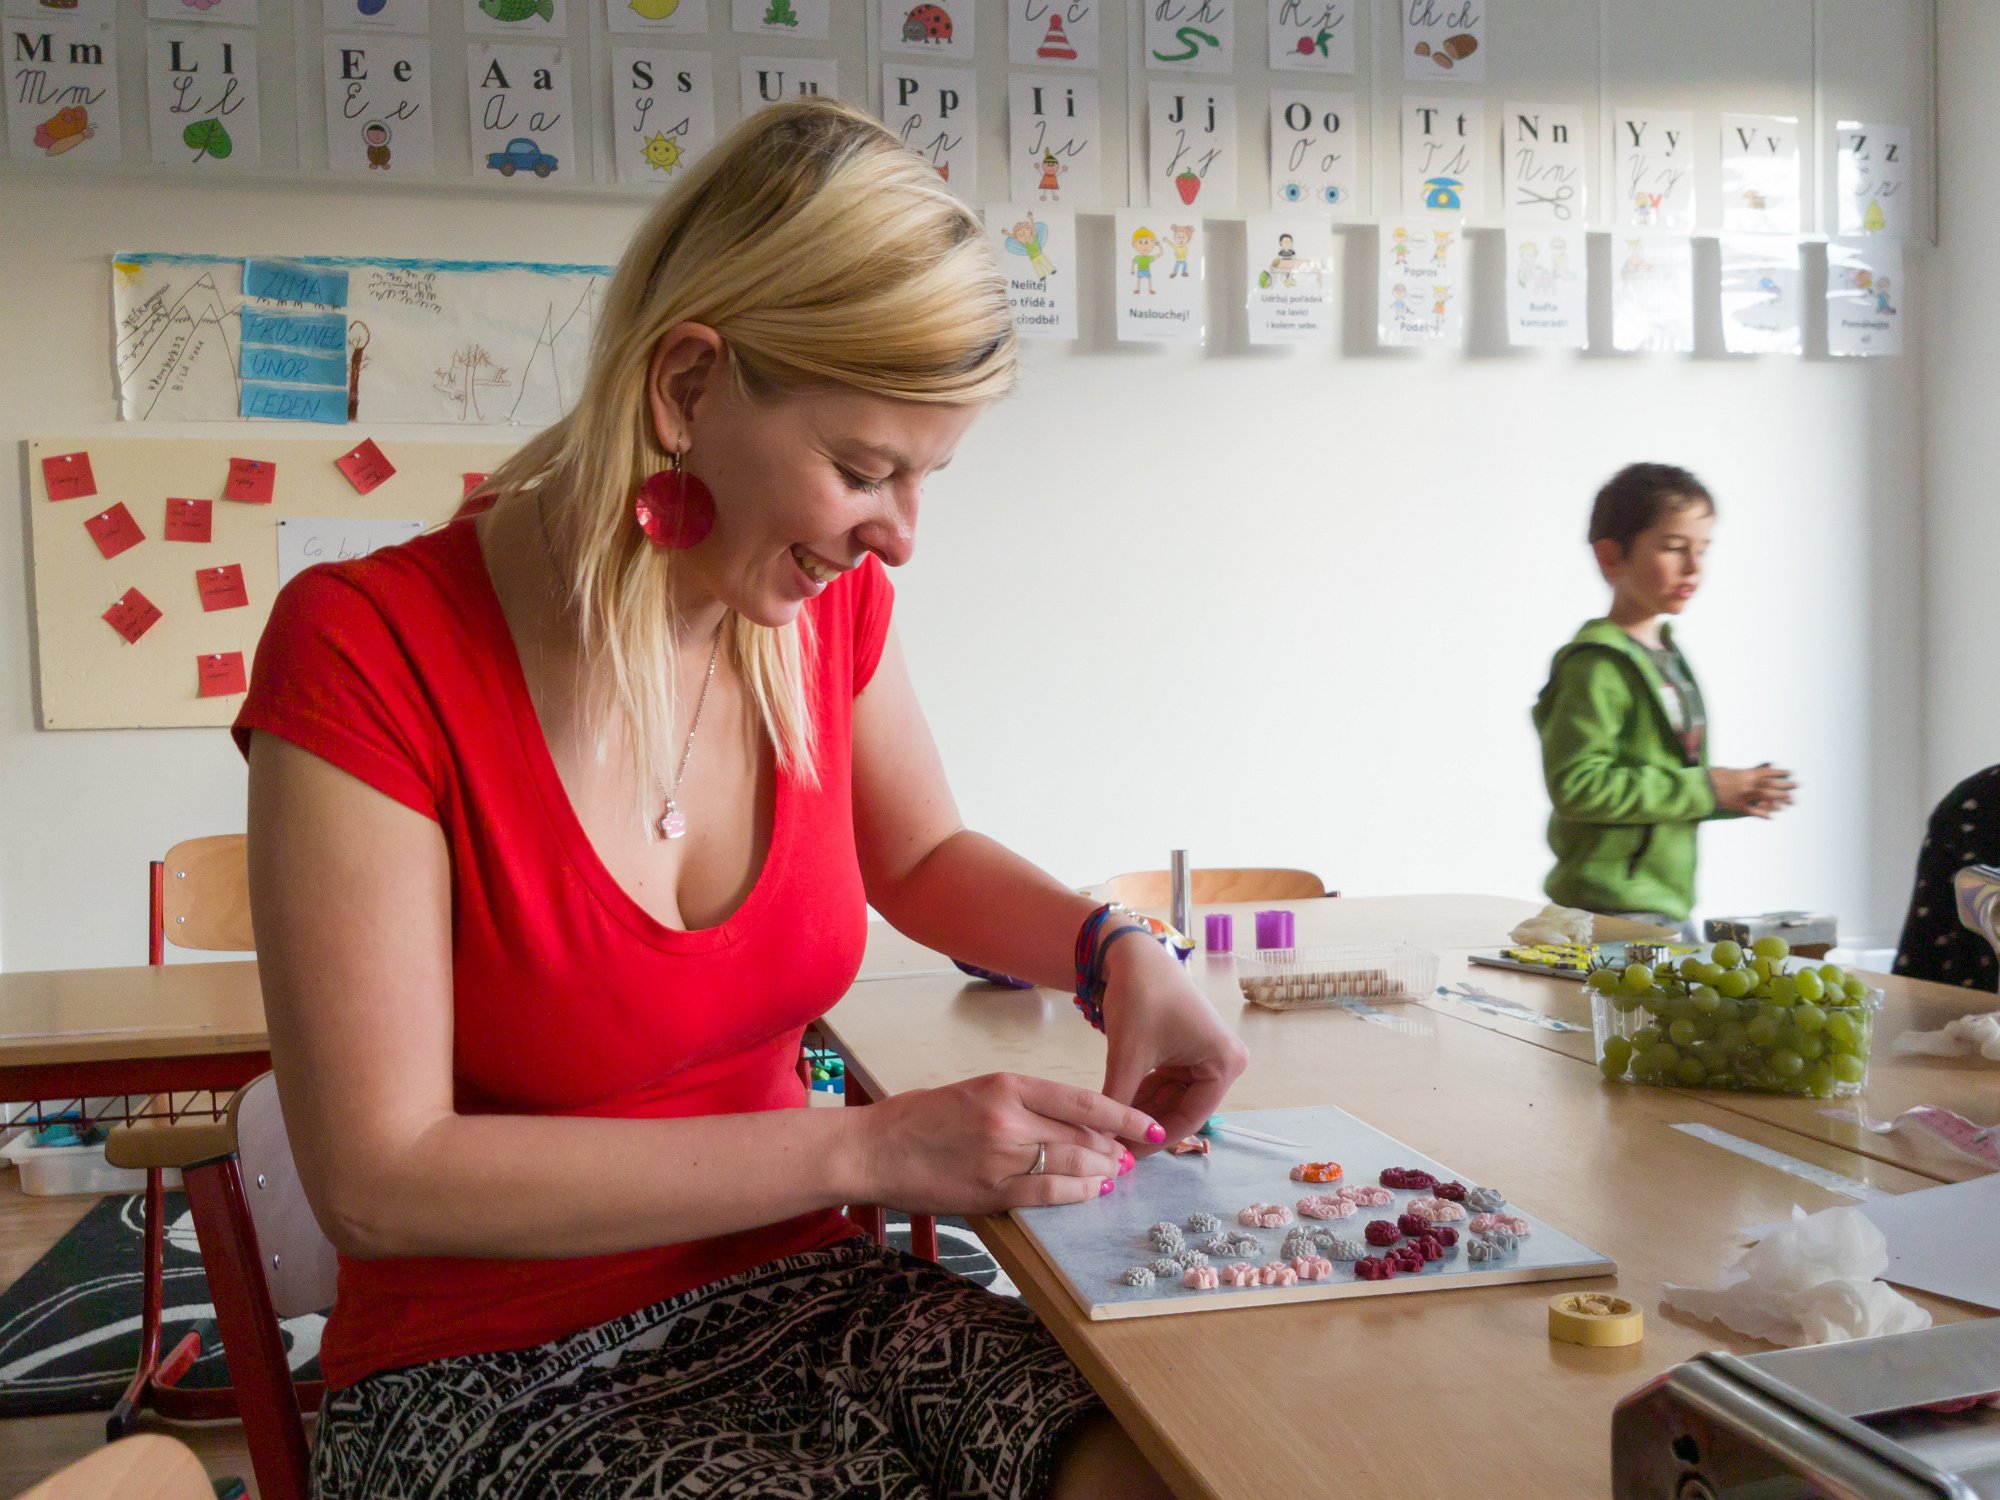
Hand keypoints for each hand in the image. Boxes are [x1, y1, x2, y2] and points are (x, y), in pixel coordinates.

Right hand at [853, 1072, 1157, 1215]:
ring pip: (1072, 1163)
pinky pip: (1049, 1192)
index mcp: (1006, 1084)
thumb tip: (1071, 1124)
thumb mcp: (975, 1093)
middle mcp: (1009, 1117)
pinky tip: (1092, 1191)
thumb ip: (1020, 1105)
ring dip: (1101, 1171)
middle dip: (1114, 1148)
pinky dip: (1077, 1193)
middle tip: (1130, 1157)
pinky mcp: (991, 1191)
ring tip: (1115, 1174)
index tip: (1148, 1125)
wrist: (874, 1149)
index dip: (1123, 1115)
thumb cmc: (919, 1118)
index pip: (1082, 1100)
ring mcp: (1001, 1156)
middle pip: (1083, 1134)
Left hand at [1099, 934, 1248, 1152]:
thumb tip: (1103, 1142)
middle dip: (1147, 1126)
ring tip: (1109, 1133)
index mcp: (1224, 1063)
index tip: (1124, 1155)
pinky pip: (1164, 1085)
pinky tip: (1115, 1111)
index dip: (1155, 1140)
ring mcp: (1205, 1058)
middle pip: (1182, 1111)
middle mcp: (1222, 1063)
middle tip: (1113, 1149)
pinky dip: (1141, 1096)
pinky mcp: (1186, 1053)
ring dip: (1141, 1113)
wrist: (1130, 954)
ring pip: (1170, 1100)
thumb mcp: (1128, 1055)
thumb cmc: (1139, 997)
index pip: (1190, 1118)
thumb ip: (1118, 1102)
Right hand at [1712, 763, 1796, 817]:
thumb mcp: (1733, 771)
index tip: (1791, 773)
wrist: (1701, 787)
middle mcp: (1749, 785)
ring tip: (1790, 801)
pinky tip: (1773, 816)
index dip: (1781, 773)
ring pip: (1767, 798)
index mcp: (1747, 774)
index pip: (1769, 773)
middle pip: (1772, 785)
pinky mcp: (1738, 807)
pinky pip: (1754, 812)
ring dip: (1780, 799)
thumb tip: (1764, 767)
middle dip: (1786, 785)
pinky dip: (1764, 814)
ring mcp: (1745, 797)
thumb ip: (1749, 771)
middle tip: (1797, 785)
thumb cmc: (1715, 776)